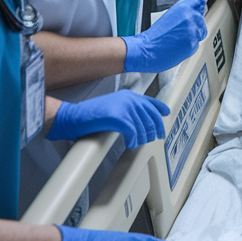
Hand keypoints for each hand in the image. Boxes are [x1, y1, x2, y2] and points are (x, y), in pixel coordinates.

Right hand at [48, 91, 168, 148]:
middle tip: (155, 138)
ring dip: (142, 138)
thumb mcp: (113, 107)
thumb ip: (128, 109)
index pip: (150, 102)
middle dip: (154, 129)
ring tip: (137, 144)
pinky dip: (133, 141)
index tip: (166, 114)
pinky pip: (133, 133)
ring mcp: (124, 107)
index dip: (160, 109)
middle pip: (150, 117)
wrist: (74, 117)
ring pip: (143, 127)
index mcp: (128, 95)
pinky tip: (130, 145)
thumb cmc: (91, 115)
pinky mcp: (119, 117)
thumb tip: (142, 122)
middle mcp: (129, 99)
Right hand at [123, 0, 206, 72]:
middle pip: (201, 20)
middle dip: (194, 26)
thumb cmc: (155, 35)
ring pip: (201, 32)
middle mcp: (191, 16)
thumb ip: (184, 14)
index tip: (199, 11)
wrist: (148, 49)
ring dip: (193, 36)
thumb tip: (195, 14)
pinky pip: (196, 44)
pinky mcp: (193, 43)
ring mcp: (193, 30)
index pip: (200, 2)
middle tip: (181, 32)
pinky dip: (189, 46)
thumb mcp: (170, 16)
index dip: (199, 8)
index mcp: (184, 7)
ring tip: (179, 39)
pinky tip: (178, 46)